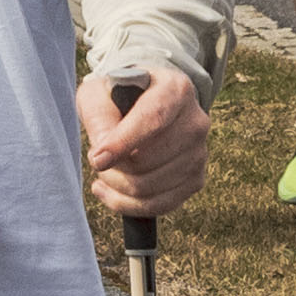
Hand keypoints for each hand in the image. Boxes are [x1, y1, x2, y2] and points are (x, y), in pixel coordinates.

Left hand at [77, 67, 211, 219]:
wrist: (149, 104)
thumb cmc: (120, 96)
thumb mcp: (100, 92)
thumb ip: (98, 116)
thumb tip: (103, 155)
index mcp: (175, 90)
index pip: (152, 119)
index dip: (123, 142)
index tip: (97, 160)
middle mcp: (195, 122)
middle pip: (145, 160)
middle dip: (110, 166)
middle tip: (96, 156)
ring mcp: (199, 153)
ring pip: (148, 187)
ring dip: (115, 184)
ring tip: (105, 169)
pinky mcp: (196, 179)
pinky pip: (158, 205)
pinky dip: (126, 204)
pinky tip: (109, 190)